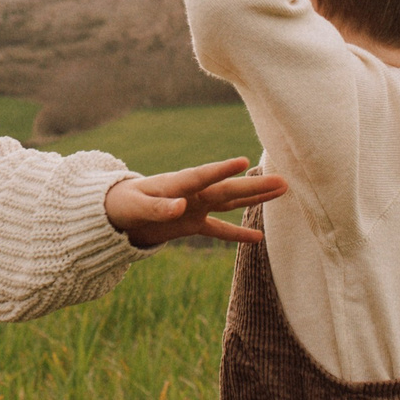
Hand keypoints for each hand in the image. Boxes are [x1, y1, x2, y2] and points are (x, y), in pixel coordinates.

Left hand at [105, 157, 286, 246]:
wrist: (116, 213)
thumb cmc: (124, 204)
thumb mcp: (136, 207)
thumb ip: (158, 207)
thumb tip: (181, 207)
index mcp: (177, 183)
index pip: (203, 175)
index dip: (222, 169)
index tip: (244, 162)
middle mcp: (192, 193)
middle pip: (227, 189)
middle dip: (254, 186)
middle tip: (283, 179)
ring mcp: (196, 207)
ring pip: (231, 203)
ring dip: (255, 198)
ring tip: (282, 191)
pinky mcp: (193, 223)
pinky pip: (220, 229)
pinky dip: (237, 234)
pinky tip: (258, 238)